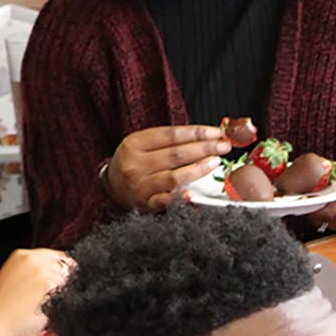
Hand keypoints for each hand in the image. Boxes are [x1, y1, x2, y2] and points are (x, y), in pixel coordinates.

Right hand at [105, 124, 231, 210]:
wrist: (111, 187)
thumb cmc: (133, 161)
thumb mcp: (141, 144)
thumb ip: (167, 140)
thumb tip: (204, 136)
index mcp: (134, 144)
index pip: (171, 135)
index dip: (196, 133)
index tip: (216, 132)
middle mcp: (136, 164)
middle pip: (176, 154)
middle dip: (204, 148)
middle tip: (224, 145)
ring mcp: (140, 186)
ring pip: (174, 177)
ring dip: (199, 169)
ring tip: (216, 162)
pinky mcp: (145, 204)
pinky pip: (165, 201)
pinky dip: (179, 198)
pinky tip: (191, 194)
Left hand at [304, 142, 335, 233]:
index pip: (335, 210)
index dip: (315, 205)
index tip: (301, 196)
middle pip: (328, 218)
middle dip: (311, 208)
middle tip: (299, 194)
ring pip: (327, 223)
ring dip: (315, 212)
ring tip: (309, 195)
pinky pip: (331, 224)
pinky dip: (321, 214)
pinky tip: (318, 201)